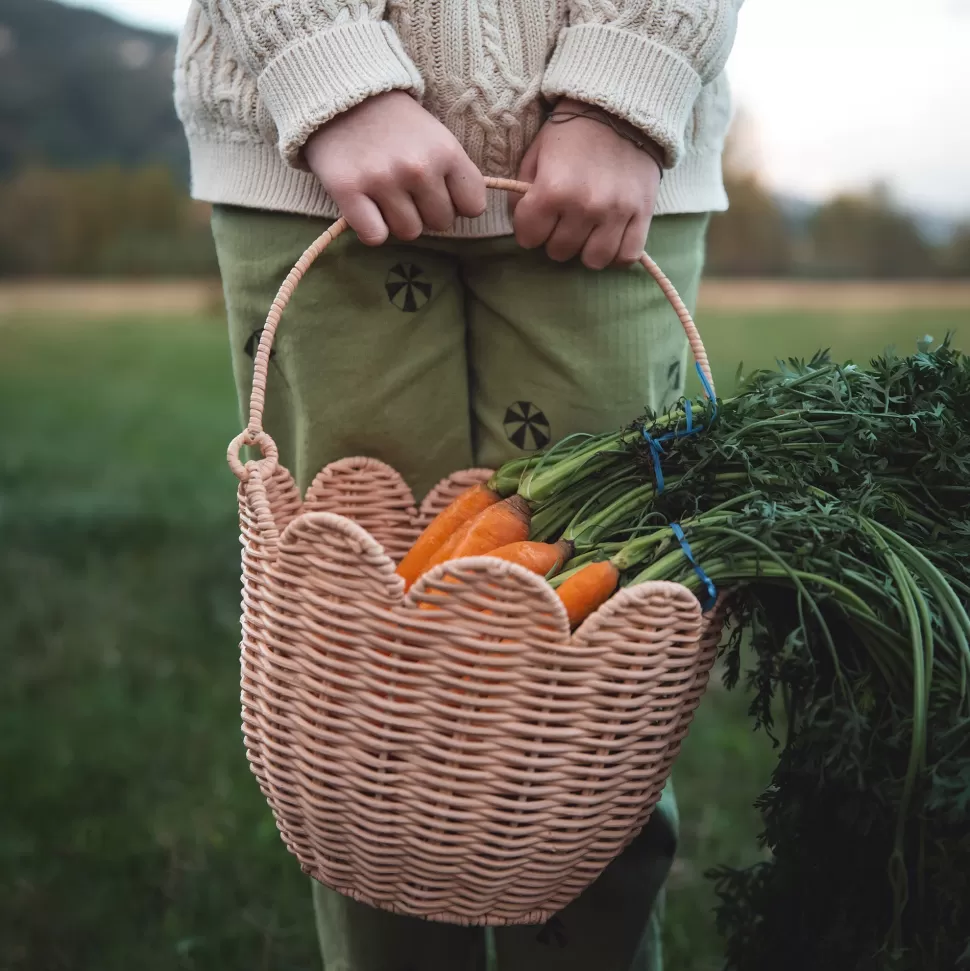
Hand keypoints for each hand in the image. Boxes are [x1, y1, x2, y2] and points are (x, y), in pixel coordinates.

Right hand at [305, 91, 486, 244]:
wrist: (343, 95)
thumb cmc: (396, 124)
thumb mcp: (436, 136)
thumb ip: (453, 172)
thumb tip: (464, 213)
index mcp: (446, 151)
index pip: (473, 206)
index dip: (457, 204)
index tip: (441, 192)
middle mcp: (418, 167)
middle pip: (440, 224)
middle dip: (426, 212)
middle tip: (408, 190)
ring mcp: (383, 180)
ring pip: (409, 233)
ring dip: (398, 221)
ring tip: (385, 195)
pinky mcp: (348, 190)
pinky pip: (375, 237)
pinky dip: (371, 229)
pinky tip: (366, 208)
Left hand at [511, 99, 662, 268]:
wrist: (621, 108)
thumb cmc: (571, 133)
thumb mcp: (536, 155)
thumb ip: (523, 194)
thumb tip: (522, 225)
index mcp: (553, 189)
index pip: (528, 238)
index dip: (528, 229)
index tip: (536, 218)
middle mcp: (585, 206)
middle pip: (559, 252)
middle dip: (555, 238)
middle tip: (563, 219)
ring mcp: (616, 213)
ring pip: (592, 261)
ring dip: (586, 249)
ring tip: (587, 230)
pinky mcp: (643, 214)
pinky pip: (626, 256)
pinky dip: (616, 252)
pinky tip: (610, 237)